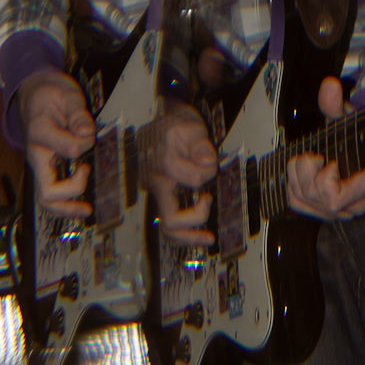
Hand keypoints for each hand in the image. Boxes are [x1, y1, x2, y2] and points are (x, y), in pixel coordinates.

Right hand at [18, 68, 95, 215]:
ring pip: (46, 200)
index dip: (85, 142)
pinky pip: (51, 194)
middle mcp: (36, 154)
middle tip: (86, 171)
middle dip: (72, 190)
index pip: (68, 148)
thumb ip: (77, 113)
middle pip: (47, 191)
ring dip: (67, 208)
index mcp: (40, 132)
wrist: (32, 93)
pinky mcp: (45, 168)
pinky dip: (65, 205)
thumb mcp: (66, 94)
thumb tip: (87, 133)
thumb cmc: (49, 93)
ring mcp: (40, 165)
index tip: (89, 131)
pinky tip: (79, 206)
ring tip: (86, 209)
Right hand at [150, 101, 217, 247]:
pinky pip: (168, 219)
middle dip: (195, 221)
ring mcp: (155, 192)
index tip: (209, 162)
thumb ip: (201, 145)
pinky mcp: (159, 196)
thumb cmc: (177, 127)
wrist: (159, 126)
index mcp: (165, 162)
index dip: (208, 172)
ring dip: (188, 236)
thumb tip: (208, 162)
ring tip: (207, 238)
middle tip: (209, 207)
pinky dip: (184, 230)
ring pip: (166, 227)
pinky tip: (197, 233)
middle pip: (170, 220)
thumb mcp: (191, 127)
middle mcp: (156, 182)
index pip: (193, 179)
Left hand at [286, 75, 364, 219]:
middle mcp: (351, 206)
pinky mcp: (318, 211)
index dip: (324, 176)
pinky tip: (301, 170)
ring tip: (307, 158)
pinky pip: (294, 202)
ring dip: (296, 175)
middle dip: (305, 170)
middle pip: (312, 196)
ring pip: (300, 200)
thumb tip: (329, 86)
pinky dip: (292, 183)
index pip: (333, 197)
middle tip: (313, 154)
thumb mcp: (348, 120)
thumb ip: (337, 105)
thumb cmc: (353, 137)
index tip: (328, 158)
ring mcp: (335, 212)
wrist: (358, 154)